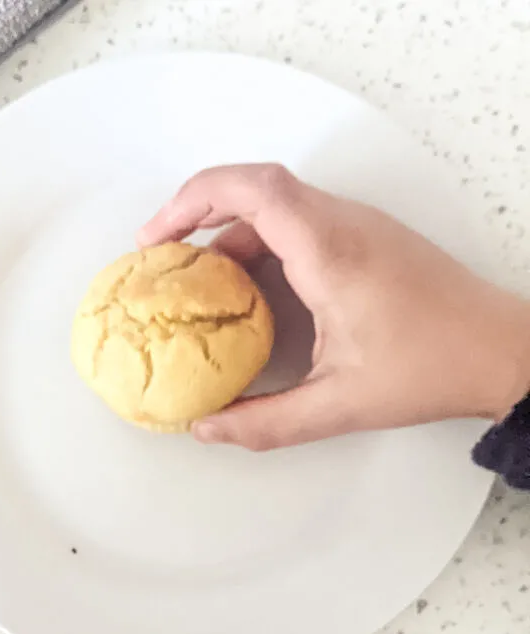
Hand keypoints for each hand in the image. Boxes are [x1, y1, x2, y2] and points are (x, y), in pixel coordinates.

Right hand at [138, 164, 529, 449]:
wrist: (499, 351)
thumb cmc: (431, 368)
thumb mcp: (338, 405)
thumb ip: (265, 423)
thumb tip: (207, 428)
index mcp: (330, 252)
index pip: (251, 190)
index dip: (192, 201)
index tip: (156, 237)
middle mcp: (343, 224)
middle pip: (255, 186)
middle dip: (198, 211)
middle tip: (161, 254)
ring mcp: (358, 225)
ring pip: (277, 203)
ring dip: (230, 231)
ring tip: (197, 280)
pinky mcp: (367, 237)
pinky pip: (299, 220)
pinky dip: (260, 241)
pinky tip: (248, 287)